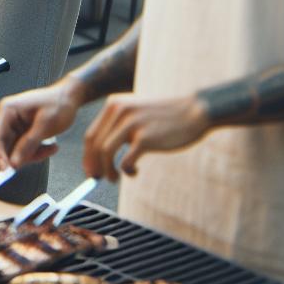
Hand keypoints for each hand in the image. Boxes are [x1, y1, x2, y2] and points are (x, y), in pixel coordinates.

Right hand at [0, 81, 83, 171]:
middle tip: (39, 157)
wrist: (71, 98)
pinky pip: (26, 149)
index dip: (0, 155)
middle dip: (24, 155)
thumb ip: (28, 144)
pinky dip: (38, 151)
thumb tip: (15, 161)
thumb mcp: (44, 124)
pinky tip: (51, 146)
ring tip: (50, 148)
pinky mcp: (24, 132)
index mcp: (8, 109)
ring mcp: (17, 126)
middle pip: (7, 146)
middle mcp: (9, 118)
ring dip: (34, 154)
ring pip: (17, 150)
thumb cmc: (59, 102)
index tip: (6, 169)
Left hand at [81, 95, 209, 181]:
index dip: (87, 156)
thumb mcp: (137, 112)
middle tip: (97, 179)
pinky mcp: (145, 138)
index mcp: (114, 105)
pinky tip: (134, 172)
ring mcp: (132, 124)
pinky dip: (126, 171)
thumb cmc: (166, 116)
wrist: (195, 110)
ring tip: (114, 178)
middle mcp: (119, 112)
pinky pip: (125, 161)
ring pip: (105, 153)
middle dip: (93, 166)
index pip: (90, 134)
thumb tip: (101, 154)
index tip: (90, 170)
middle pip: (95, 145)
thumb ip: (119, 126)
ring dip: (107, 170)